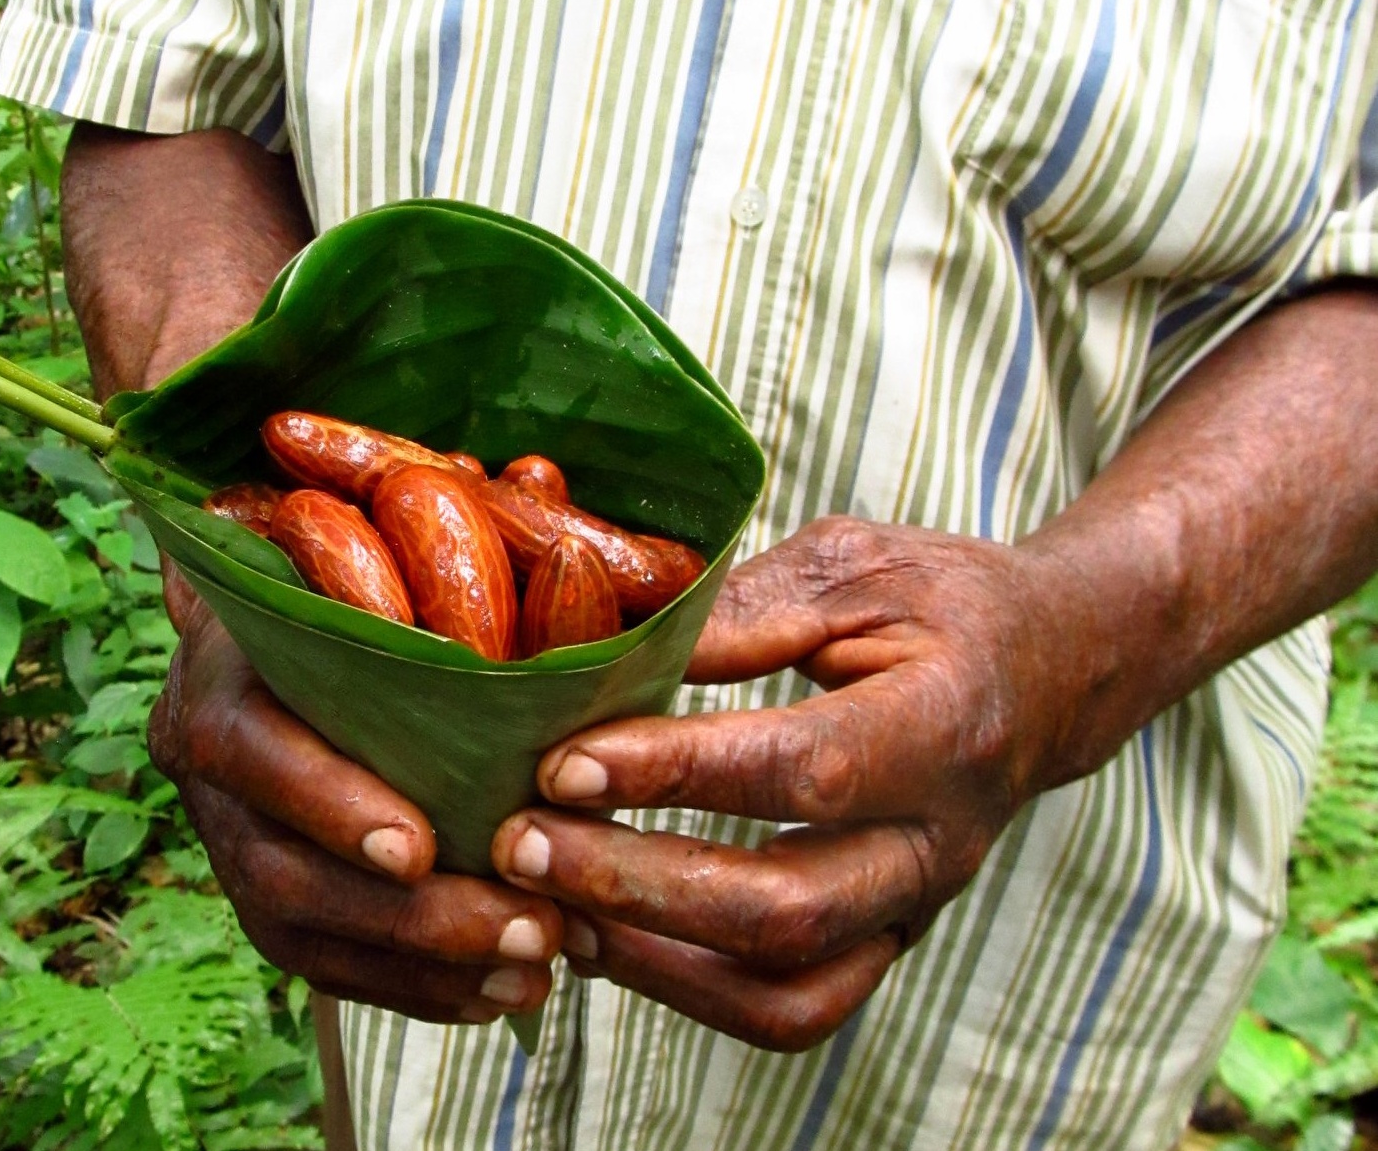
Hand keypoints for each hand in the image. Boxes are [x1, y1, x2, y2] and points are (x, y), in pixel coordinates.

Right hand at [149, 587, 564, 1024]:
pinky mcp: (262, 897)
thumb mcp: (376, 548)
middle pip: (281, 870)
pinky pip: (325, 965)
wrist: (285, 621)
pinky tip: (495, 996)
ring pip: (303, 933)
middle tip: (529, 930)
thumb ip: (430, 560)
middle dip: (409, 917)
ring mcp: (227, 841)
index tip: (418, 849)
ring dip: (424, 967)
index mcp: (219, 670)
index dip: (326, 802)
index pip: (247, 748)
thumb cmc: (353, 570)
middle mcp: (207, 767)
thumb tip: (538, 509)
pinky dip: (413, 988)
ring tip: (533, 975)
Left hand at [489, 515, 1125, 1050]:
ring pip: (786, 990)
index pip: (803, 768)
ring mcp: (916, 906)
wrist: (1051, 672)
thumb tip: (612, 650)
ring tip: (542, 905)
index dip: (676, 772)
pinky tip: (600, 934)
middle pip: (786, 910)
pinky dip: (686, 989)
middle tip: (522, 842)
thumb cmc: (944, 602)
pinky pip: (789, 1006)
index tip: (565, 760)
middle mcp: (939, 840)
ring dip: (650, 961)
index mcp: (944, 723)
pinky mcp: (885, 939)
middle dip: (636, 883)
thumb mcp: (854, 566)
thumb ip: (743, 608)